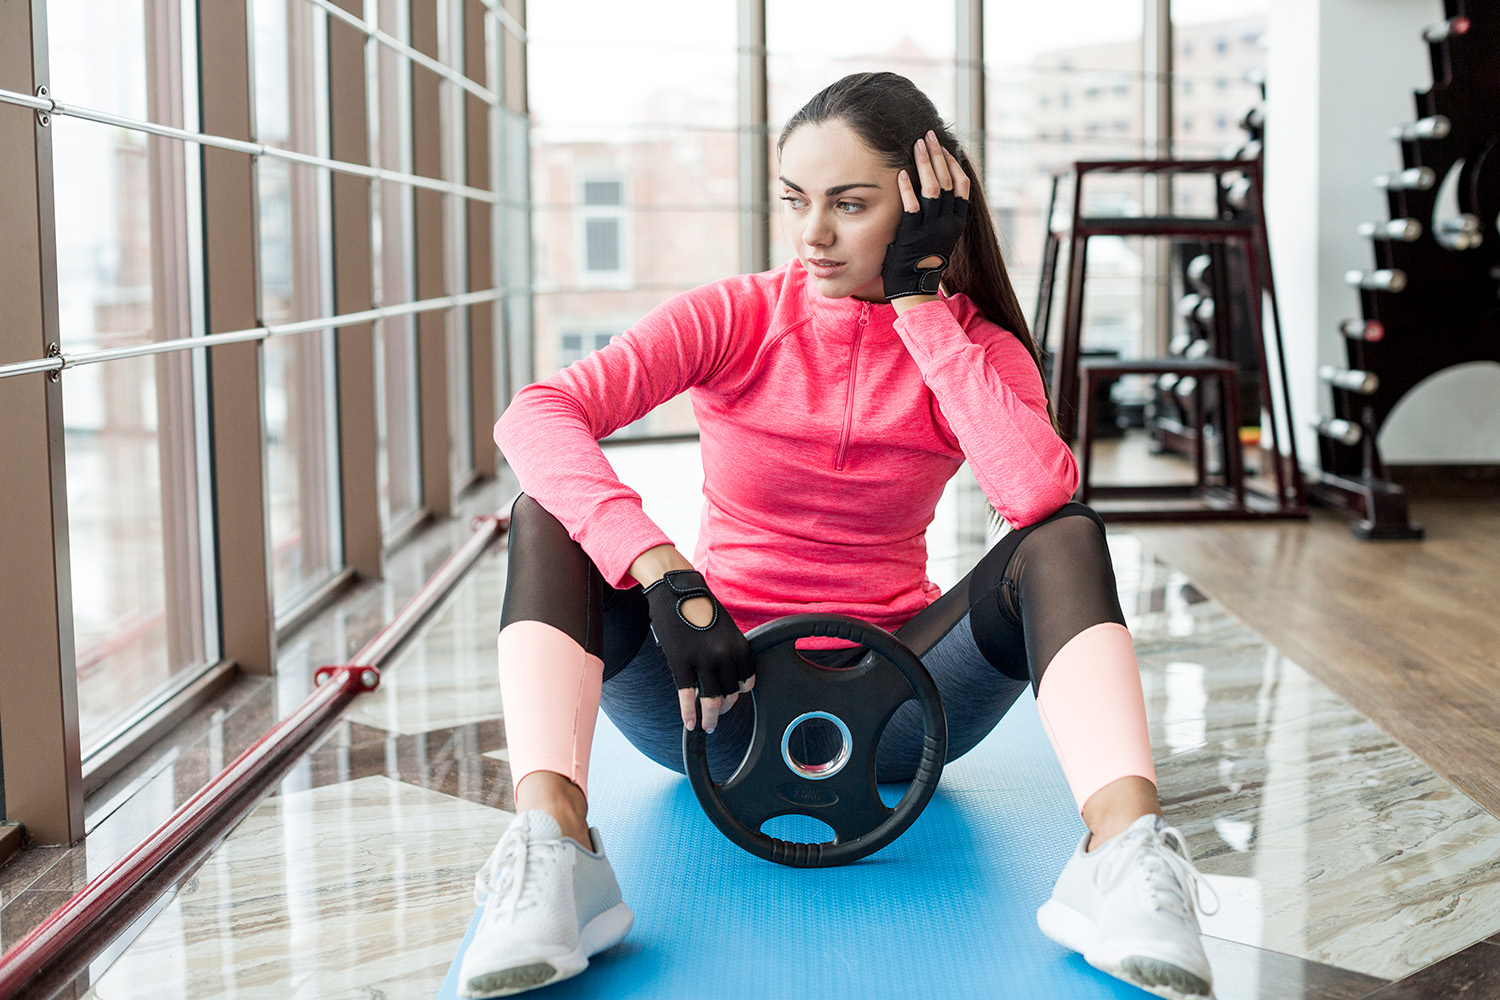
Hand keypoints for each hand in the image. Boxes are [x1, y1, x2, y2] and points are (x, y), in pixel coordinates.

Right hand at [642, 569, 755, 733]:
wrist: (675, 591)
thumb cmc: (701, 607)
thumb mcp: (725, 628)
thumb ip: (730, 652)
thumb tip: (729, 676)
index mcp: (739, 646)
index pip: (747, 682)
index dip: (739, 692)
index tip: (733, 697)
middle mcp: (724, 656)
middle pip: (730, 694)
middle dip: (726, 709)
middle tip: (720, 715)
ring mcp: (702, 661)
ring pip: (712, 702)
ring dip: (711, 718)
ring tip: (708, 725)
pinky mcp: (680, 663)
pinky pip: (687, 697)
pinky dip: (689, 715)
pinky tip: (690, 724)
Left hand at [882, 131, 970, 302]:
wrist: (914, 289)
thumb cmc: (921, 260)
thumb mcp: (938, 236)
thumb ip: (939, 215)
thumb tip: (936, 191)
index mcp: (957, 221)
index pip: (962, 184)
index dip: (953, 163)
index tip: (943, 146)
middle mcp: (948, 223)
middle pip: (948, 180)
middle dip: (938, 155)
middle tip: (928, 135)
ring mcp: (931, 229)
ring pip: (933, 189)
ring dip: (925, 163)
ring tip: (917, 144)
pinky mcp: (913, 235)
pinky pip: (912, 207)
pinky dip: (907, 188)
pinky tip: (901, 172)